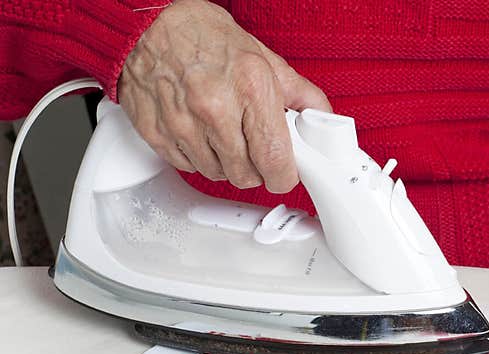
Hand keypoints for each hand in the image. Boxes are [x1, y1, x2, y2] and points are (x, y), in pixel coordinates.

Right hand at [117, 0, 330, 192]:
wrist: (148, 24)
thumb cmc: (203, 37)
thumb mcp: (262, 57)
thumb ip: (298, 93)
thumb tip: (322, 117)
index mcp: (249, 87)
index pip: (275, 158)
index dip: (284, 175)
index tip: (285, 172)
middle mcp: (215, 107)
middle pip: (246, 175)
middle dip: (256, 169)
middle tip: (254, 148)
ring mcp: (183, 123)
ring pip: (217, 175)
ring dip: (226, 164)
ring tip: (224, 133)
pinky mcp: (157, 133)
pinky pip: (188, 167)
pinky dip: (198, 157)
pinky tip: (199, 132)